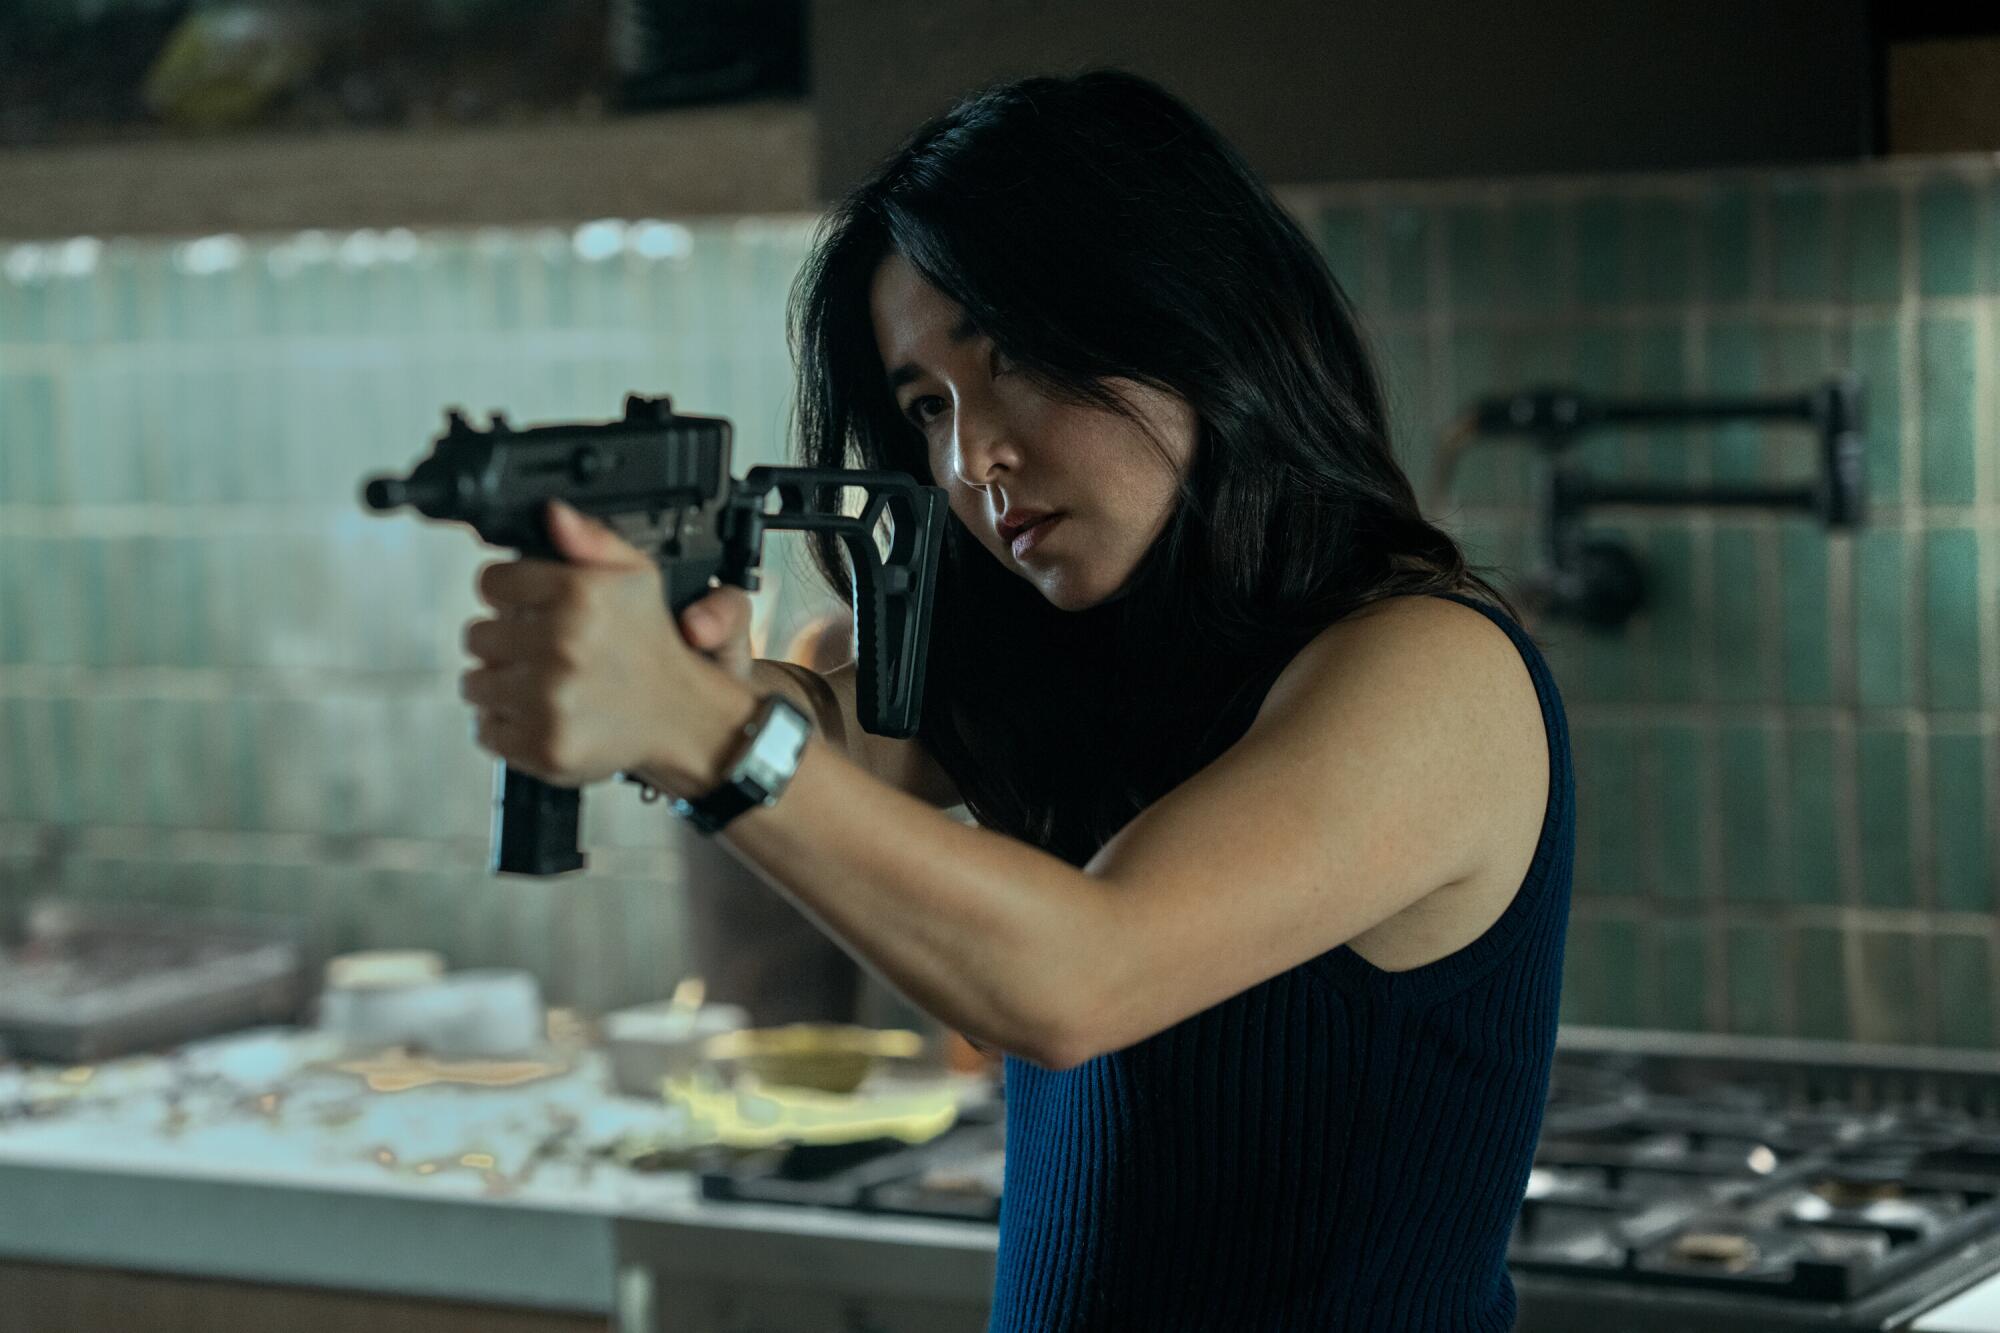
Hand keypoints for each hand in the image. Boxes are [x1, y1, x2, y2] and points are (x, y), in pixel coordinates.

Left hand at [459, 500, 745, 789]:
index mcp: (580, 595)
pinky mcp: (543, 744)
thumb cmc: (652, 647)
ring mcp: (550, 699)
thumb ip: (590, 539)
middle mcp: (563, 645)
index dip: (509, 593)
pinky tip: (542, 715)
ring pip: (475, 683)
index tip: (528, 606)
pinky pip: (485, 729)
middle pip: (477, 634)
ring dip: (501, 684)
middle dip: (505, 641)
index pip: (491, 582)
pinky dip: (507, 725)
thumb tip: (552, 513)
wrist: (684, 718)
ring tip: (541, 684)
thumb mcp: (636, 577)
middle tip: (541, 650)